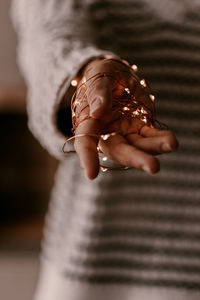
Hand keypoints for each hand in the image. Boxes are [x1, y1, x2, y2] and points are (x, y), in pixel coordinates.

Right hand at [74, 58, 177, 179]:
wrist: (118, 78)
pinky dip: (161, 139)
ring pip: (138, 146)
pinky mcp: (140, 128)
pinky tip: (171, 140)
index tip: (91, 175)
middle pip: (118, 150)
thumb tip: (97, 111)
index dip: (87, 158)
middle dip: (135, 158)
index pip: (86, 142)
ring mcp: (125, 133)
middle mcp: (106, 133)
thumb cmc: (102, 76)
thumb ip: (97, 92)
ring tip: (171, 143)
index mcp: (89, 122)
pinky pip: (150, 136)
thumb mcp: (99, 76)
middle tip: (153, 166)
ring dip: (154, 148)